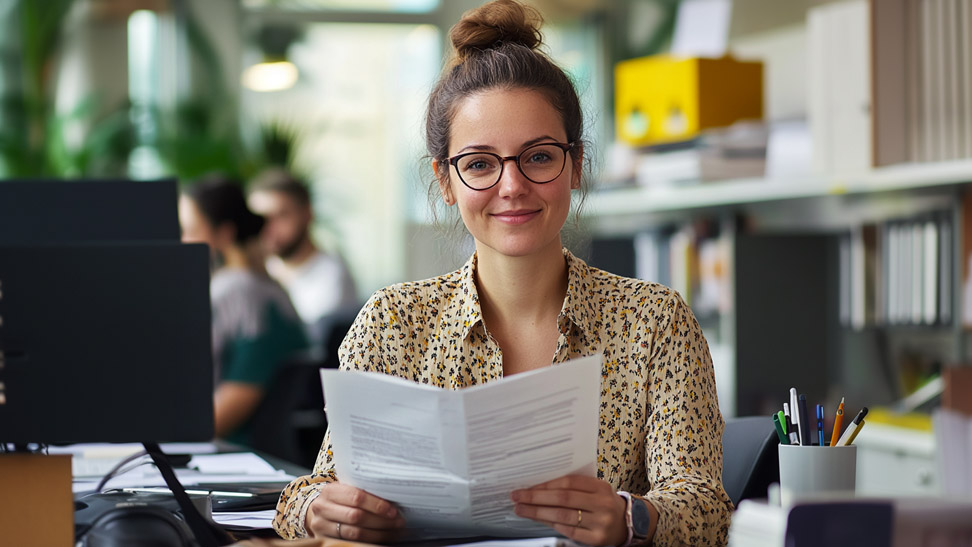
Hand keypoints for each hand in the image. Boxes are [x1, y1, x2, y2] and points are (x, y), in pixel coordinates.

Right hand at [306, 482, 405, 542]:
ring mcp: (322, 526)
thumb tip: (393, 496)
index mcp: (331, 491)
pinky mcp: (325, 539)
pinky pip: (352, 543)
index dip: (377, 505)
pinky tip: (383, 538)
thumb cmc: (340, 498)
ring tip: (395, 531)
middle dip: (381, 520)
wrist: (319, 511)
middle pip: (356, 516)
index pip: (356, 497)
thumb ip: (363, 491)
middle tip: (399, 521)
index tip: (393, 510)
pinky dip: (371, 541)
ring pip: (355, 533)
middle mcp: (322, 507)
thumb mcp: (346, 489)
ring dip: (379, 533)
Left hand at [511, 475, 627, 546]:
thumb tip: (539, 486)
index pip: (568, 482)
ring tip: (522, 510)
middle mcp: (602, 504)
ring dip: (538, 513)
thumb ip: (574, 486)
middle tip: (517, 497)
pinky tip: (539, 520)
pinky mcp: (596, 539)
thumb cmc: (603, 502)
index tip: (527, 487)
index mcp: (600, 486)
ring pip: (563, 516)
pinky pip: (569, 531)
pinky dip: (551, 525)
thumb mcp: (595, 489)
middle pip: (563, 499)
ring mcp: (600, 523)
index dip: (545, 484)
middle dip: (536, 498)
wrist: (627, 522)